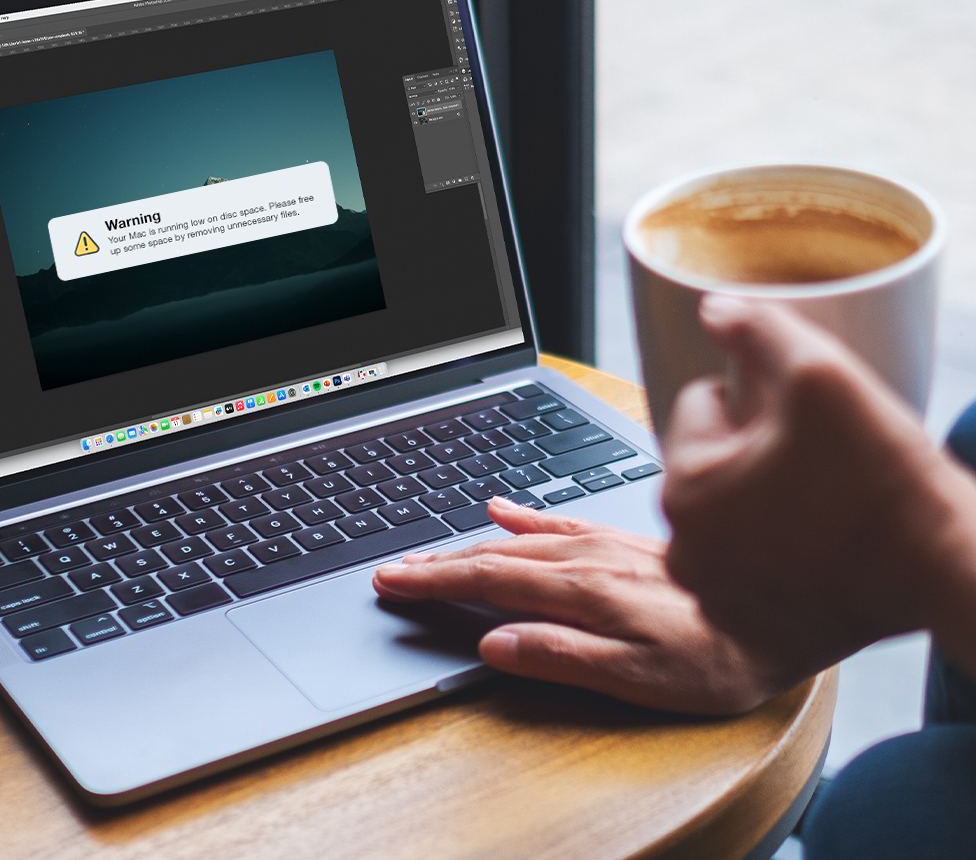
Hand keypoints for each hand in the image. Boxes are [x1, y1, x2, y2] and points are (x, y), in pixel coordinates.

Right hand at [372, 498, 778, 713]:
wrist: (796, 609)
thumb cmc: (725, 657)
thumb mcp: (642, 678)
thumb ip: (565, 656)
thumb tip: (497, 643)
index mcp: (584, 593)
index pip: (489, 582)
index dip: (435, 583)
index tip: (392, 583)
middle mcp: (591, 561)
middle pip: (494, 556)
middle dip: (437, 563)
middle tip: (392, 570)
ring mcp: (611, 547)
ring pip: (521, 540)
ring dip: (469, 544)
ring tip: (430, 550)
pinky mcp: (631, 543)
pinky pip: (562, 523)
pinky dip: (524, 517)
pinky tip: (503, 509)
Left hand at [662, 295, 975, 684]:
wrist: (951, 570)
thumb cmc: (886, 481)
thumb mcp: (822, 376)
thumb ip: (758, 328)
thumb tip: (712, 308)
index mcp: (682, 491)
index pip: (701, 404)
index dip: (760, 400)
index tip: (808, 425)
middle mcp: (684, 553)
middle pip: (711, 462)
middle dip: (757, 452)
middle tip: (823, 465)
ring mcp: (716, 598)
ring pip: (731, 512)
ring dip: (765, 502)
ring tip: (828, 505)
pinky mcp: (753, 631)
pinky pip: (754, 565)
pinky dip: (780, 553)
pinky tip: (826, 548)